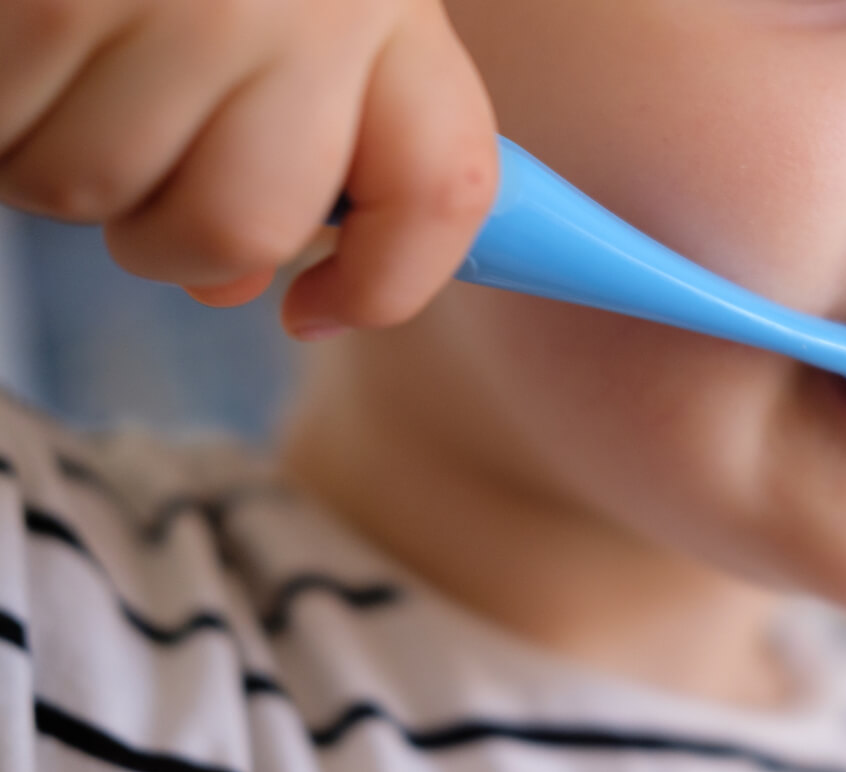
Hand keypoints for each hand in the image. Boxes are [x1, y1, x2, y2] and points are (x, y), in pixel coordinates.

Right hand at [0, 0, 498, 338]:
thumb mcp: (292, 0)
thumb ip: (300, 135)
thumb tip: (238, 285)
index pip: (445, 187)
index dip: (390, 284)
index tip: (323, 309)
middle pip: (245, 227)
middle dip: (173, 238)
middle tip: (141, 169)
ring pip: (98, 195)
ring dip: (61, 165)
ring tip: (60, 70)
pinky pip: (5, 139)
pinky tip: (16, 46)